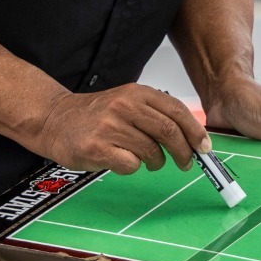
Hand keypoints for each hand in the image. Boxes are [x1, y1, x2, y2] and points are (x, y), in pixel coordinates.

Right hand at [30, 83, 209, 175]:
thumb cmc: (96, 115)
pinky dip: (132, 167)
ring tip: (149, 161)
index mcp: (137, 93)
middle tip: (187, 163)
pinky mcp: (97, 148)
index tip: (204, 147)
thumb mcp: (127, 102)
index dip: (195, 131)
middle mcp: (125, 106)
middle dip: (184, 151)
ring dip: (156, 162)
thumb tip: (191, 136)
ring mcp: (110, 127)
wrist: (55, 119)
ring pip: (151, 151)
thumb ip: (155, 114)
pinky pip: (130, 165)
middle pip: (169, 131)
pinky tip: (122, 161)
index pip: (176, 111)